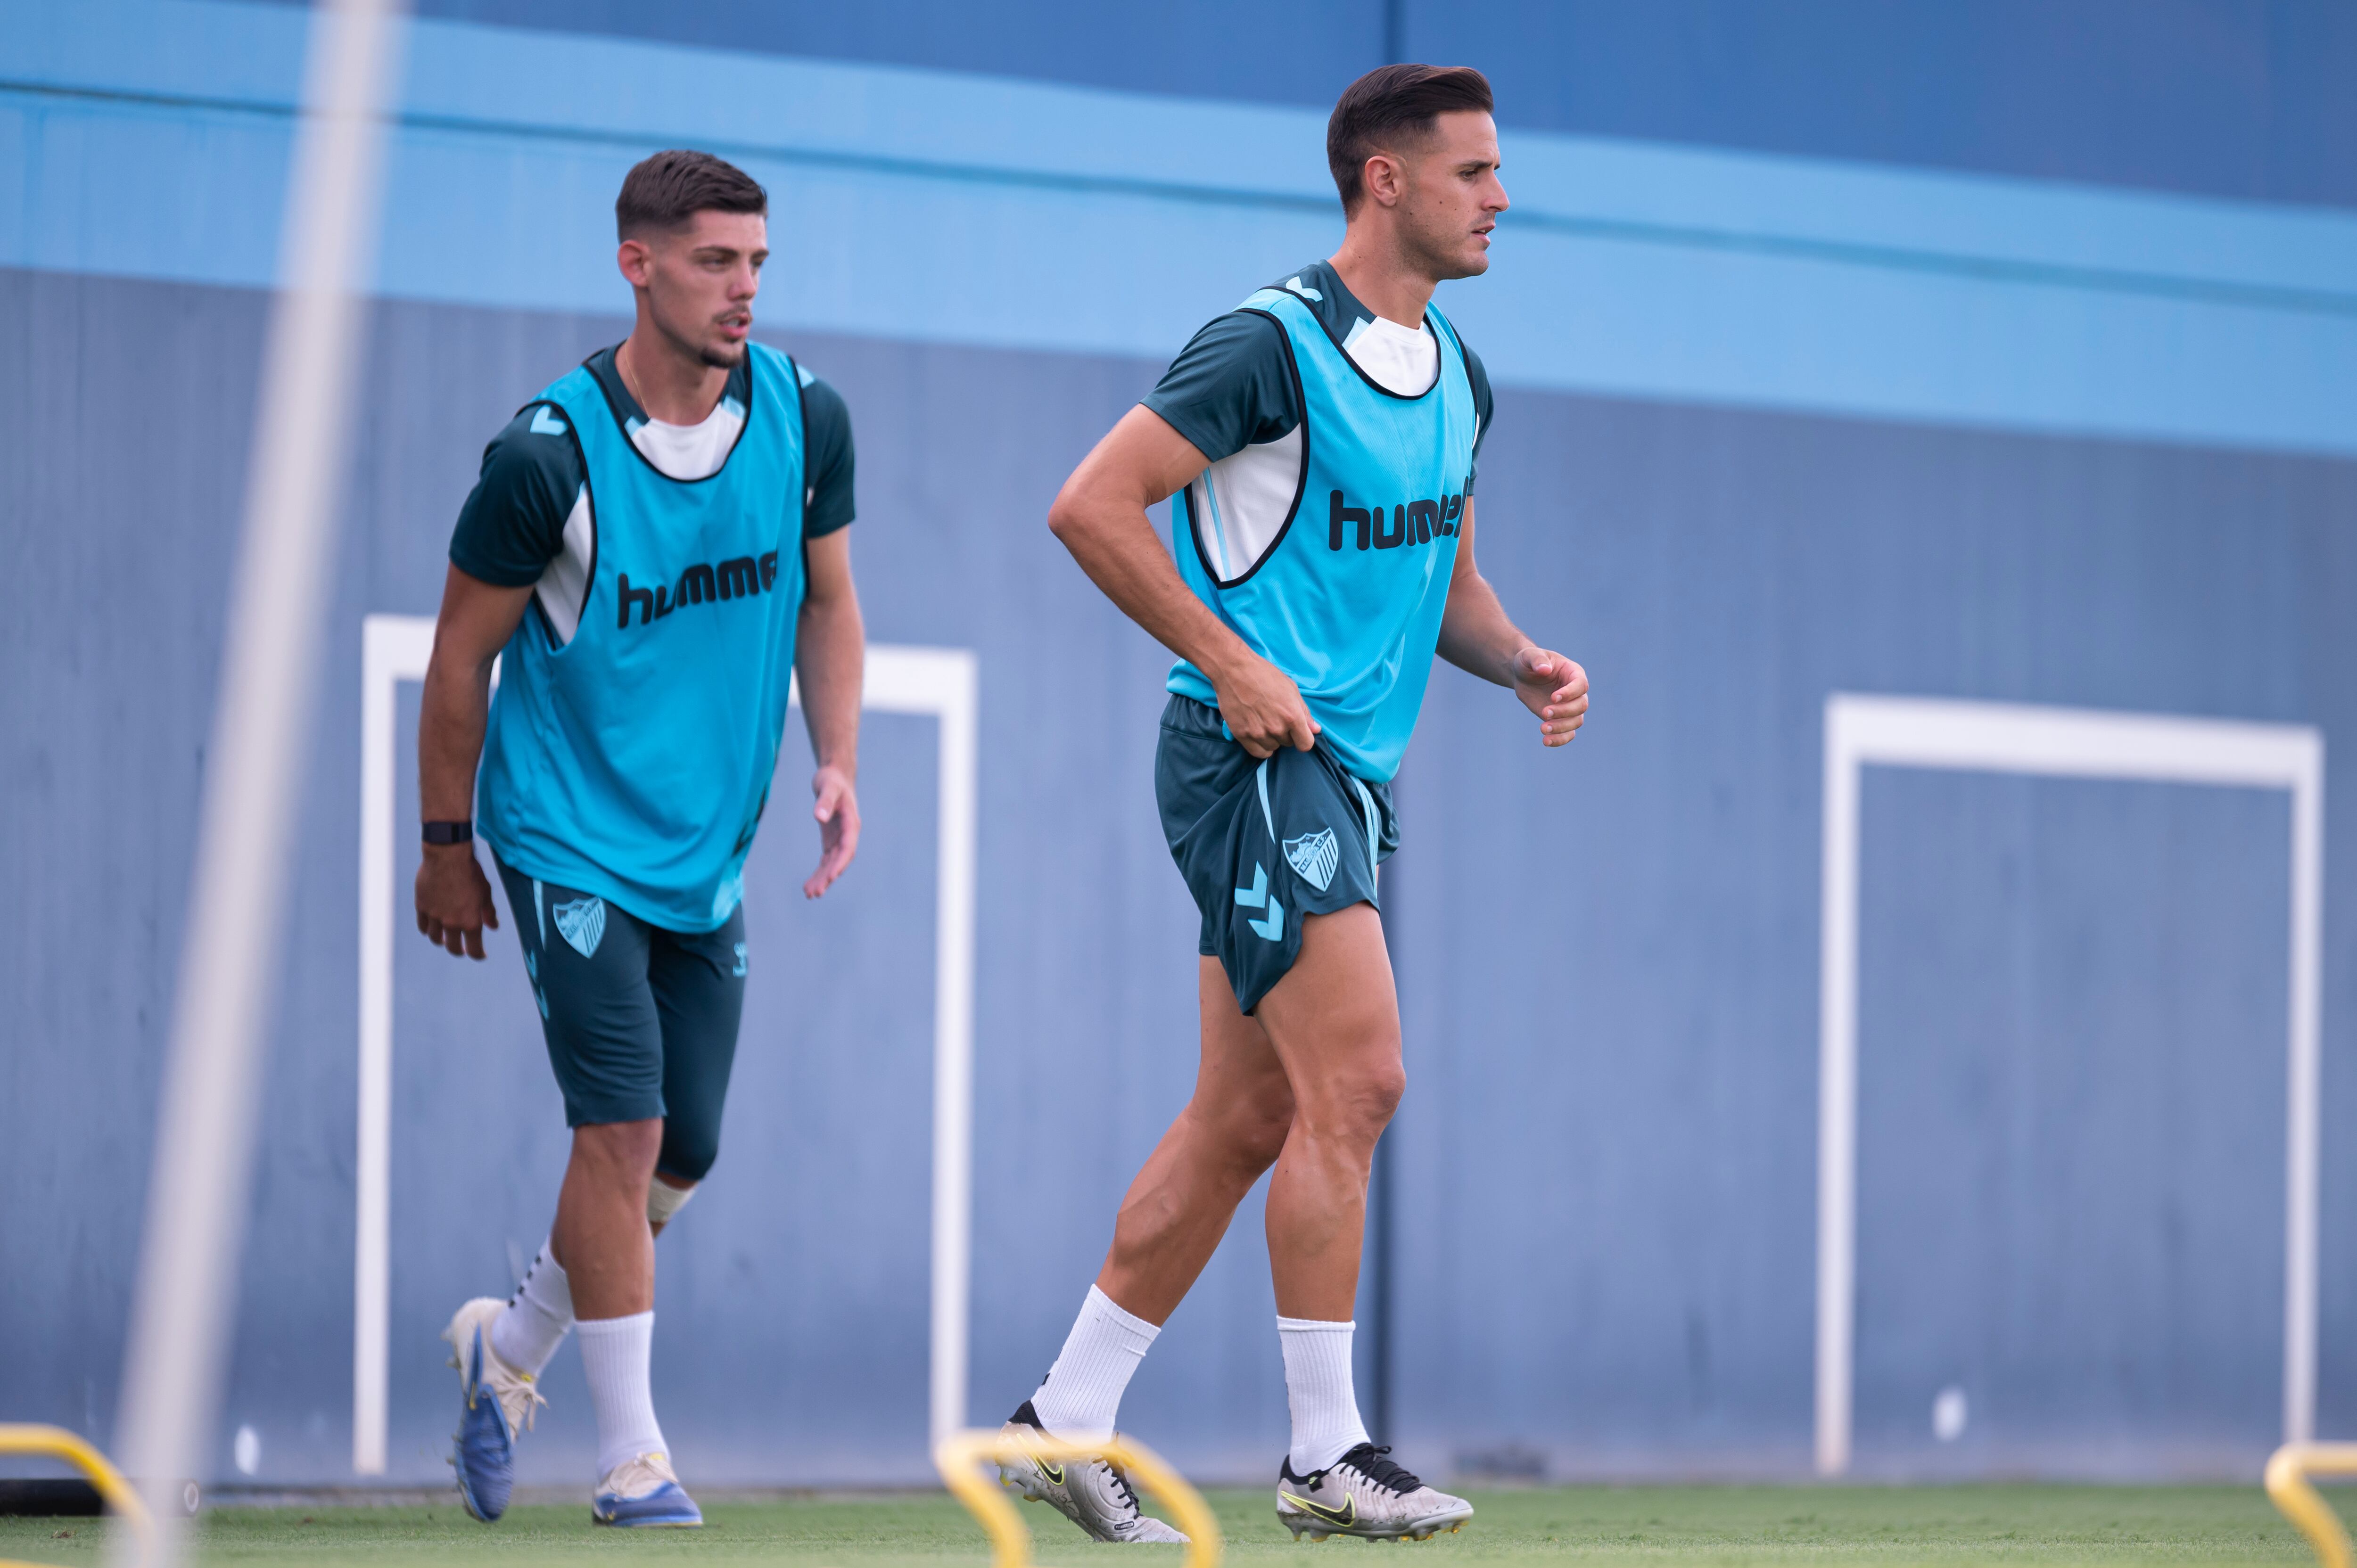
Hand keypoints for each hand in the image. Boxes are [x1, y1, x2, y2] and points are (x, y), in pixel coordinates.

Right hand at [415, 844, 498, 958]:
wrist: (447, 857)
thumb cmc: (471, 873)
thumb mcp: (486, 893)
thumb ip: (489, 913)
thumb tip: (494, 927)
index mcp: (471, 921)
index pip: (474, 949)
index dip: (478, 955)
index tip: (480, 955)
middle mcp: (451, 923)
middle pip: (452, 947)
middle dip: (458, 951)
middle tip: (461, 949)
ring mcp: (434, 916)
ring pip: (435, 938)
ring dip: (441, 941)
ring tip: (445, 938)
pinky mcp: (421, 907)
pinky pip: (423, 926)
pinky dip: (427, 929)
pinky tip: (431, 928)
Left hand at [804, 764, 859, 897]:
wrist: (835, 776)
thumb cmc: (832, 780)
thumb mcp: (828, 786)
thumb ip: (824, 801)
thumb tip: (819, 816)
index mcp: (851, 823)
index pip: (847, 847)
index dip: (840, 863)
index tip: (831, 876)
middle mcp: (848, 834)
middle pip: (839, 860)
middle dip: (828, 877)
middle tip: (814, 893)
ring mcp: (839, 838)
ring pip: (832, 863)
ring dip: (823, 879)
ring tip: (809, 894)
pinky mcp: (831, 839)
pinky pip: (826, 860)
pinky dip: (820, 872)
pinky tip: (810, 884)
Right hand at [1212, 651, 1319, 758]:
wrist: (1233, 670)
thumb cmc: (1264, 674)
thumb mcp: (1291, 689)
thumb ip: (1304, 712)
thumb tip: (1315, 729)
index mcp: (1292, 716)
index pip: (1306, 744)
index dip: (1304, 739)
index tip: (1299, 733)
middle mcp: (1276, 727)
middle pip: (1288, 744)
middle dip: (1286, 734)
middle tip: (1276, 717)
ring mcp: (1258, 733)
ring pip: (1273, 748)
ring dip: (1272, 739)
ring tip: (1264, 722)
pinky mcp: (1242, 735)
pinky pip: (1258, 752)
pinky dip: (1261, 746)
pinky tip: (1259, 734)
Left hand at [1513, 646, 1588, 745]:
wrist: (1523, 676)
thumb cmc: (1528, 662)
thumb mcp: (1529, 656)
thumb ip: (1537, 659)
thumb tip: (1544, 669)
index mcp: (1573, 673)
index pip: (1580, 685)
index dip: (1570, 693)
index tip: (1553, 698)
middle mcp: (1576, 691)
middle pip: (1581, 705)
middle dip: (1564, 711)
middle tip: (1544, 713)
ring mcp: (1570, 706)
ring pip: (1577, 721)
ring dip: (1562, 727)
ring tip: (1542, 729)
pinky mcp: (1561, 719)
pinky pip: (1568, 733)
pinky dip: (1560, 739)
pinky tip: (1546, 741)